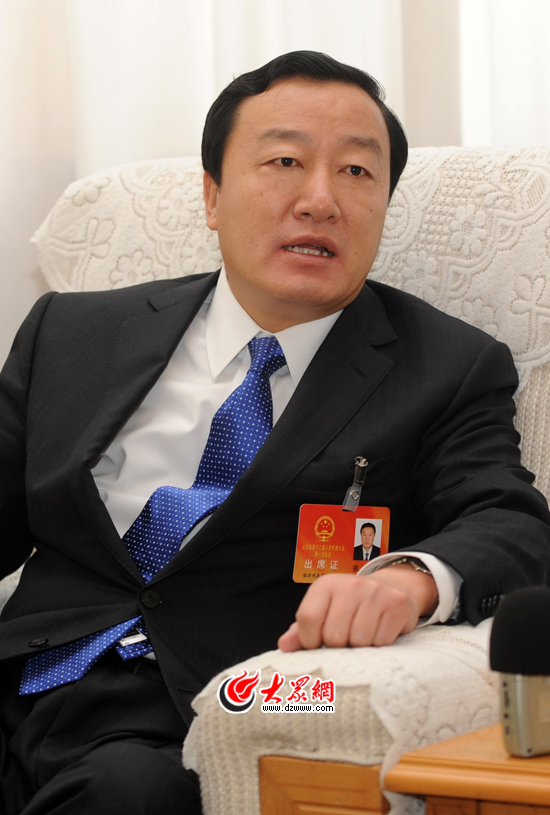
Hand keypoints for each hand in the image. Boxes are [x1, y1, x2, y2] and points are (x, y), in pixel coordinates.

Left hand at [277, 565, 438, 650]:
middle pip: (334, 636)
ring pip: (359, 641)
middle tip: (345, 638)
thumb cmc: (350, 606)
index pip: (308, 618)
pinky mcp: (396, 603)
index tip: (318, 643)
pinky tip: (379, 631)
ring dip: (360, 647)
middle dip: (338, 646)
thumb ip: (302, 630)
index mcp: (326, 585)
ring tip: (362, 634)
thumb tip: (284, 646)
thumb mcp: (324, 611)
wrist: (391, 588)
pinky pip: (381, 641)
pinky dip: (379, 644)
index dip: (310, 640)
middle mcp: (350, 584)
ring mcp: (374, 592)